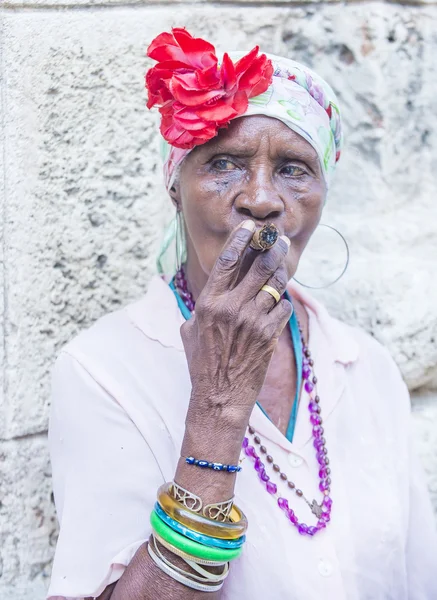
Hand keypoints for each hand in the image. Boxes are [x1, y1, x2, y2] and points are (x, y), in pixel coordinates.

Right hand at [181, 220, 292, 425]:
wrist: (219, 396)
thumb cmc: (202, 363)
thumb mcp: (190, 330)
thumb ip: (202, 306)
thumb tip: (213, 290)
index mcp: (209, 303)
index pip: (228, 260)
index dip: (241, 239)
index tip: (251, 227)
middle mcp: (232, 308)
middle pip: (259, 266)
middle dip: (271, 248)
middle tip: (278, 240)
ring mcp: (253, 321)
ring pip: (275, 284)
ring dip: (280, 272)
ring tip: (282, 265)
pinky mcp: (269, 335)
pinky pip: (283, 307)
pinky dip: (282, 302)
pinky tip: (277, 304)